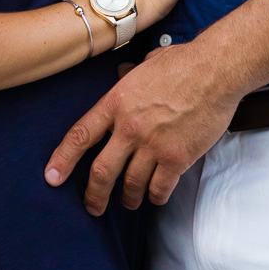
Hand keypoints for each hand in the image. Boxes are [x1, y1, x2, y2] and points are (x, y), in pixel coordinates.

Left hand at [45, 35, 236, 214]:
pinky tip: (155, 197)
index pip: (81, 135)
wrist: (216, 70)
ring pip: (130, 185)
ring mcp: (153, 144)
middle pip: (101, 171)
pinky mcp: (177, 158)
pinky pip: (159, 189)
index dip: (63, 159)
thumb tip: (120, 72)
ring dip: (128, 198)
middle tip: (92, 207)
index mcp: (117, 102)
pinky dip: (155, 197)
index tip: (52, 177)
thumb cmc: (184, 63)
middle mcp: (129, 127)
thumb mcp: (147, 65)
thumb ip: (129, 74)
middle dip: (94, 195)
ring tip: (128, 202)